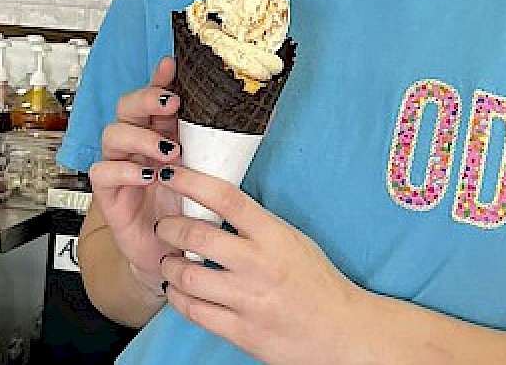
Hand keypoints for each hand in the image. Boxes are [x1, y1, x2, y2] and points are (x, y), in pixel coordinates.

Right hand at [87, 58, 183, 290]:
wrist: (170, 251)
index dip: (159, 78)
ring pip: (112, 134)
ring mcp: (119, 167)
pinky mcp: (108, 195)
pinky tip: (147, 176)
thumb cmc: (185, 208)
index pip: (154, 97)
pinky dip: (124, 171)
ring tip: (169, 151)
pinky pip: (102, 172)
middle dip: (147, 99)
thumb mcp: (202, 170)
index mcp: (159, 132)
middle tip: (172, 104)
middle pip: (126, 107)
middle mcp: (135, 145)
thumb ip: (205, 144)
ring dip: (141, 137)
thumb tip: (229, 113)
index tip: (171, 65)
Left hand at [154, 166, 366, 364]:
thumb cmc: (316, 281)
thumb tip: (217, 202)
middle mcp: (259, 265)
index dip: (192, 181)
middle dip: (171, 227)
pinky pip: (194, 311)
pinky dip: (178, 297)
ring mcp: (248, 300)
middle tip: (166, 225)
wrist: (340, 330)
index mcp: (274, 236)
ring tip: (170, 261)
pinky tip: (178, 290)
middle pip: (197, 237)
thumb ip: (257, 224)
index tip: (171, 174)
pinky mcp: (241, 331)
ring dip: (169, 265)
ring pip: (188, 277)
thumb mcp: (292, 240)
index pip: (226, 198)